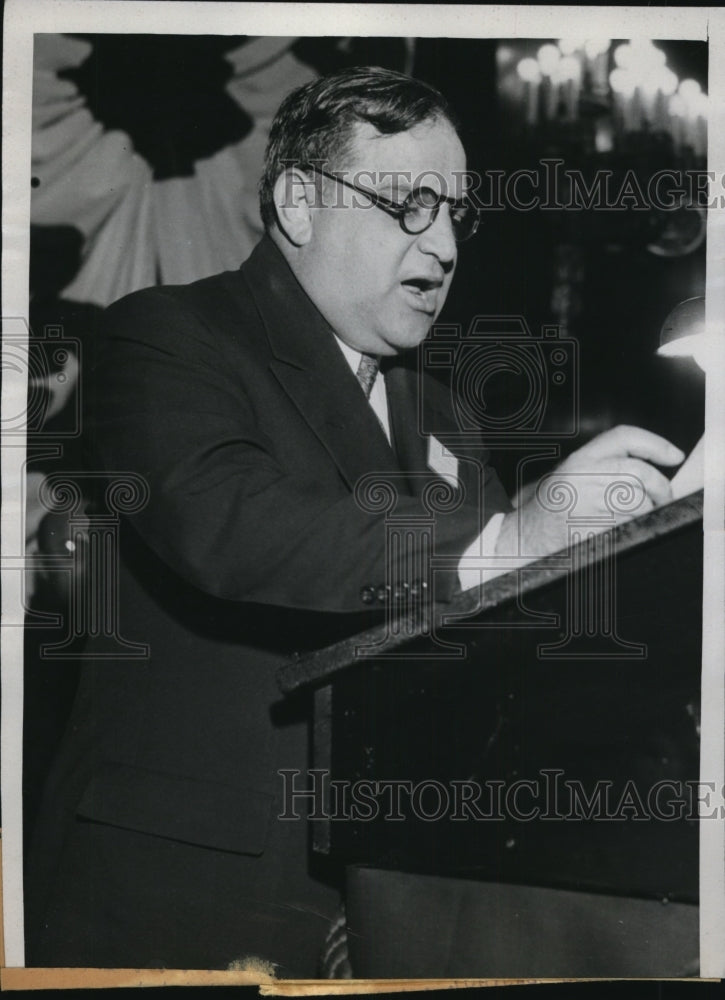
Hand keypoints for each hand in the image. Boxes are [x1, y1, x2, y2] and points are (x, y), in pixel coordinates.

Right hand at [497, 425, 684, 559]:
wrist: (522, 538)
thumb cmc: (544, 511)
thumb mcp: (568, 476)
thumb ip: (600, 466)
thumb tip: (644, 470)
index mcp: (578, 460)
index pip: (624, 437)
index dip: (655, 444)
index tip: (673, 455)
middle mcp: (584, 475)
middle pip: (639, 471)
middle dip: (661, 486)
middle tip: (664, 496)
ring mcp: (589, 501)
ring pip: (639, 500)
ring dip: (647, 512)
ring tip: (639, 517)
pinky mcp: (594, 526)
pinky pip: (629, 524)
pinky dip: (634, 527)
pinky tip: (622, 529)